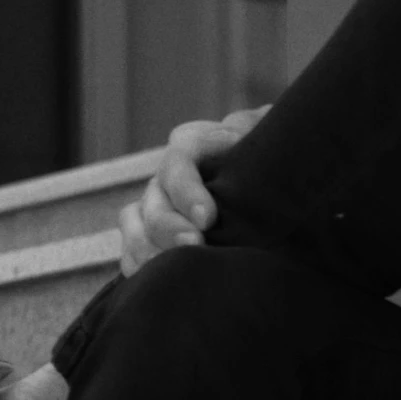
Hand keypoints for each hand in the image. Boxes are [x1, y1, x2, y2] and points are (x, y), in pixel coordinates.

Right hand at [118, 106, 271, 275]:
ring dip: (149, 248)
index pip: (180, 160)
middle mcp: (169, 172)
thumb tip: (266, 120)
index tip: (208, 219)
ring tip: (173, 272)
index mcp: (196, 143)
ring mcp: (156, 201)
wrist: (264, 179)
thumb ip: (263, 130)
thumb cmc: (269, 157)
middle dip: (170, 227)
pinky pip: (131, 246)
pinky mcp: (149, 230)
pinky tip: (155, 279)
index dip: (187, 190)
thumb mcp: (269, 137)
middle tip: (195, 246)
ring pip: (135, 222)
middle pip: (155, 198)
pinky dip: (138, 262)